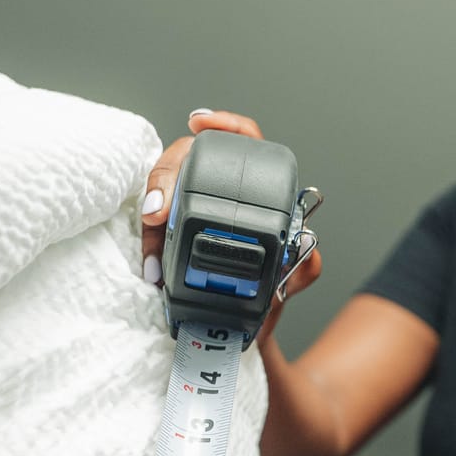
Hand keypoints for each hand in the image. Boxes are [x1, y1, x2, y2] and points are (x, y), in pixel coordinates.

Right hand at [141, 109, 323, 340]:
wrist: (246, 330)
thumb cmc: (266, 294)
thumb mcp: (289, 279)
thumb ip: (303, 264)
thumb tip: (307, 249)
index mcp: (257, 191)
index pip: (245, 141)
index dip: (226, 126)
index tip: (199, 124)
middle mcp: (222, 192)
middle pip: (191, 158)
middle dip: (168, 174)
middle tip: (158, 207)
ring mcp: (193, 209)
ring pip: (165, 188)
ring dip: (151, 209)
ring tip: (152, 234)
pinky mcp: (172, 234)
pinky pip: (154, 226)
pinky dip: (148, 241)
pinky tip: (151, 262)